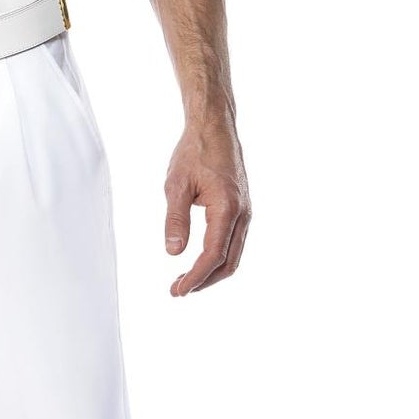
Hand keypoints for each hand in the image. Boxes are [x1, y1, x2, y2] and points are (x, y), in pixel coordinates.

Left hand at [164, 113, 249, 295]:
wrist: (215, 128)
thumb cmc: (195, 152)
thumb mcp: (176, 185)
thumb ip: (175, 219)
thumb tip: (173, 252)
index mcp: (227, 208)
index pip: (213, 255)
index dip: (196, 277)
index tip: (178, 290)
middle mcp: (242, 214)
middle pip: (228, 262)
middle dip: (204, 281)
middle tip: (177, 290)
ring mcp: (245, 212)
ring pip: (233, 254)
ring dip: (211, 272)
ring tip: (184, 280)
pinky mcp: (242, 209)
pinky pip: (234, 242)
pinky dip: (218, 258)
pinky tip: (199, 261)